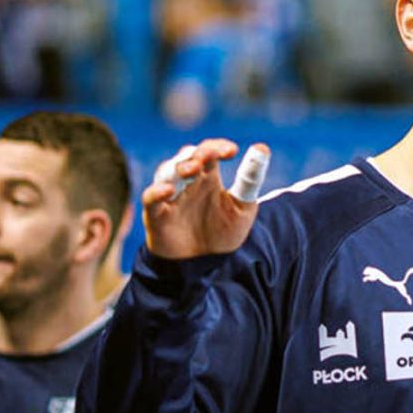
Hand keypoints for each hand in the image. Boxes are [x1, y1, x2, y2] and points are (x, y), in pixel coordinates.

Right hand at [143, 140, 270, 259]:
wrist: (206, 265)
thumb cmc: (223, 231)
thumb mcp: (243, 206)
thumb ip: (250, 179)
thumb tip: (262, 147)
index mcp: (208, 176)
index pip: (209, 152)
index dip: (218, 147)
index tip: (232, 151)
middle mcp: (187, 182)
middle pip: (187, 157)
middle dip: (197, 154)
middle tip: (210, 155)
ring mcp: (170, 196)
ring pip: (167, 172)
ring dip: (179, 167)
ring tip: (193, 168)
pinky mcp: (156, 214)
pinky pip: (150, 198)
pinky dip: (155, 192)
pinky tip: (167, 190)